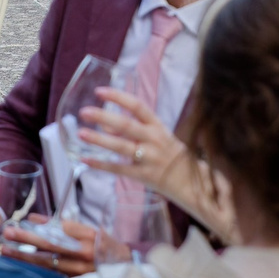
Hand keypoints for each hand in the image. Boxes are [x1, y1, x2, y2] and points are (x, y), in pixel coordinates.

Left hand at [0, 213, 122, 277]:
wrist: (124, 270)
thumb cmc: (105, 246)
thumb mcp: (90, 230)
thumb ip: (64, 225)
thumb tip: (35, 219)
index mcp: (88, 238)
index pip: (62, 229)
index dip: (41, 225)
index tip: (23, 220)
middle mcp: (84, 255)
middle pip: (51, 246)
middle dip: (27, 239)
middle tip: (8, 233)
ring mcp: (78, 271)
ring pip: (48, 263)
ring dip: (25, 257)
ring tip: (6, 251)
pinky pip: (52, 275)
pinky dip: (35, 270)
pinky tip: (20, 266)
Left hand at [82, 88, 235, 240]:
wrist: (198, 186)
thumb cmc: (174, 158)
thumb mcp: (159, 139)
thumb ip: (133, 132)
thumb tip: (106, 126)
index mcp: (159, 127)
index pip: (137, 106)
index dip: (118, 97)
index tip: (99, 91)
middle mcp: (155, 141)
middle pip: (126, 125)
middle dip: (103, 117)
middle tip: (83, 112)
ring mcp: (150, 159)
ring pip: (121, 147)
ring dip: (99, 140)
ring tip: (81, 133)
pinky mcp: (146, 176)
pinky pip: (120, 170)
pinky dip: (101, 165)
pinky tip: (85, 160)